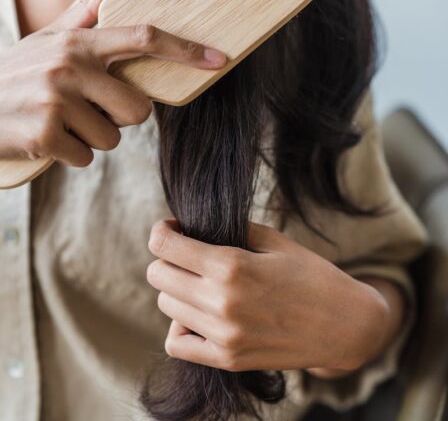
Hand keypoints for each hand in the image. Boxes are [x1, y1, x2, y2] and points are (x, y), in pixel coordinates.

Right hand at [0, 0, 226, 165]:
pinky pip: (86, 157)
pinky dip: (71, 154)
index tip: (218, 58)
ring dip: (92, 138)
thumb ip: (88, 9)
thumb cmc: (18, 74)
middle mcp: (70, 66)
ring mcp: (56, 101)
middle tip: (87, 110)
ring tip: (61, 122)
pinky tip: (47, 138)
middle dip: (119, 117)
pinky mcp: (44, 134)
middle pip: (139, 109)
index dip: (184, 49)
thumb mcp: (49, 38)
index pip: (143, 38)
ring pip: (112, 138)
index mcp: (78, 42)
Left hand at [147, 219, 393, 372]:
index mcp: (232, 266)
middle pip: (158, 275)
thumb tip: (191, 227)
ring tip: (201, 283)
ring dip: (176, 290)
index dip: (161, 232)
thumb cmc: (310, 274)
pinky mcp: (228, 360)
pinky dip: (180, 326)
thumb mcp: (273, 240)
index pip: (164, 247)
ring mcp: (223, 335)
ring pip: (166, 306)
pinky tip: (199, 314)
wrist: (343, 324)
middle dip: (168, 259)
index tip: (171, 228)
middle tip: (188, 255)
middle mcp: (221, 302)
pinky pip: (177, 344)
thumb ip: (230, 230)